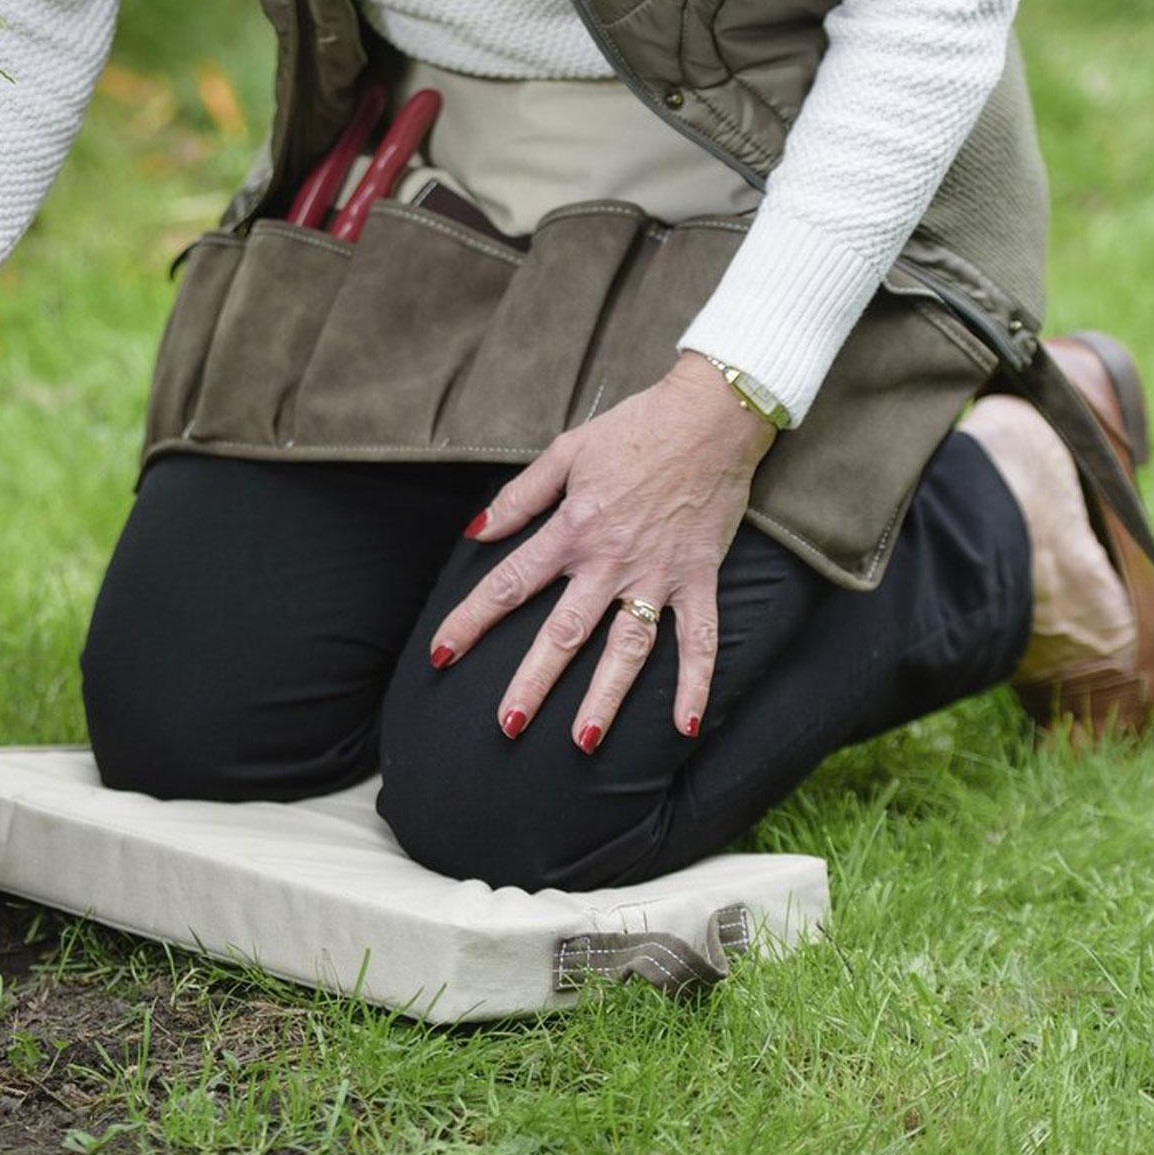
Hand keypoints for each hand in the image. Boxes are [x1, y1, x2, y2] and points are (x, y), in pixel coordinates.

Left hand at [430, 352, 775, 749]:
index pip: (508, 584)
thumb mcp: (566, 451)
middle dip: (533, 680)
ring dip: (606, 696)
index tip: (442, 655)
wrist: (711, 413)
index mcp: (572, 529)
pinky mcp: (700, 578)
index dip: (470, 621)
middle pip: (563, 632)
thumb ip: (520, 497)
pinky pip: (700, 639)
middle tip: (507, 723)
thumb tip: (475, 533)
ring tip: (582, 741)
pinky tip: (685, 725)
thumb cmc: (635, 429)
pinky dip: (696, 682)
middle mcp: (610, 560)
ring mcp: (658, 574)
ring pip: (627, 647)